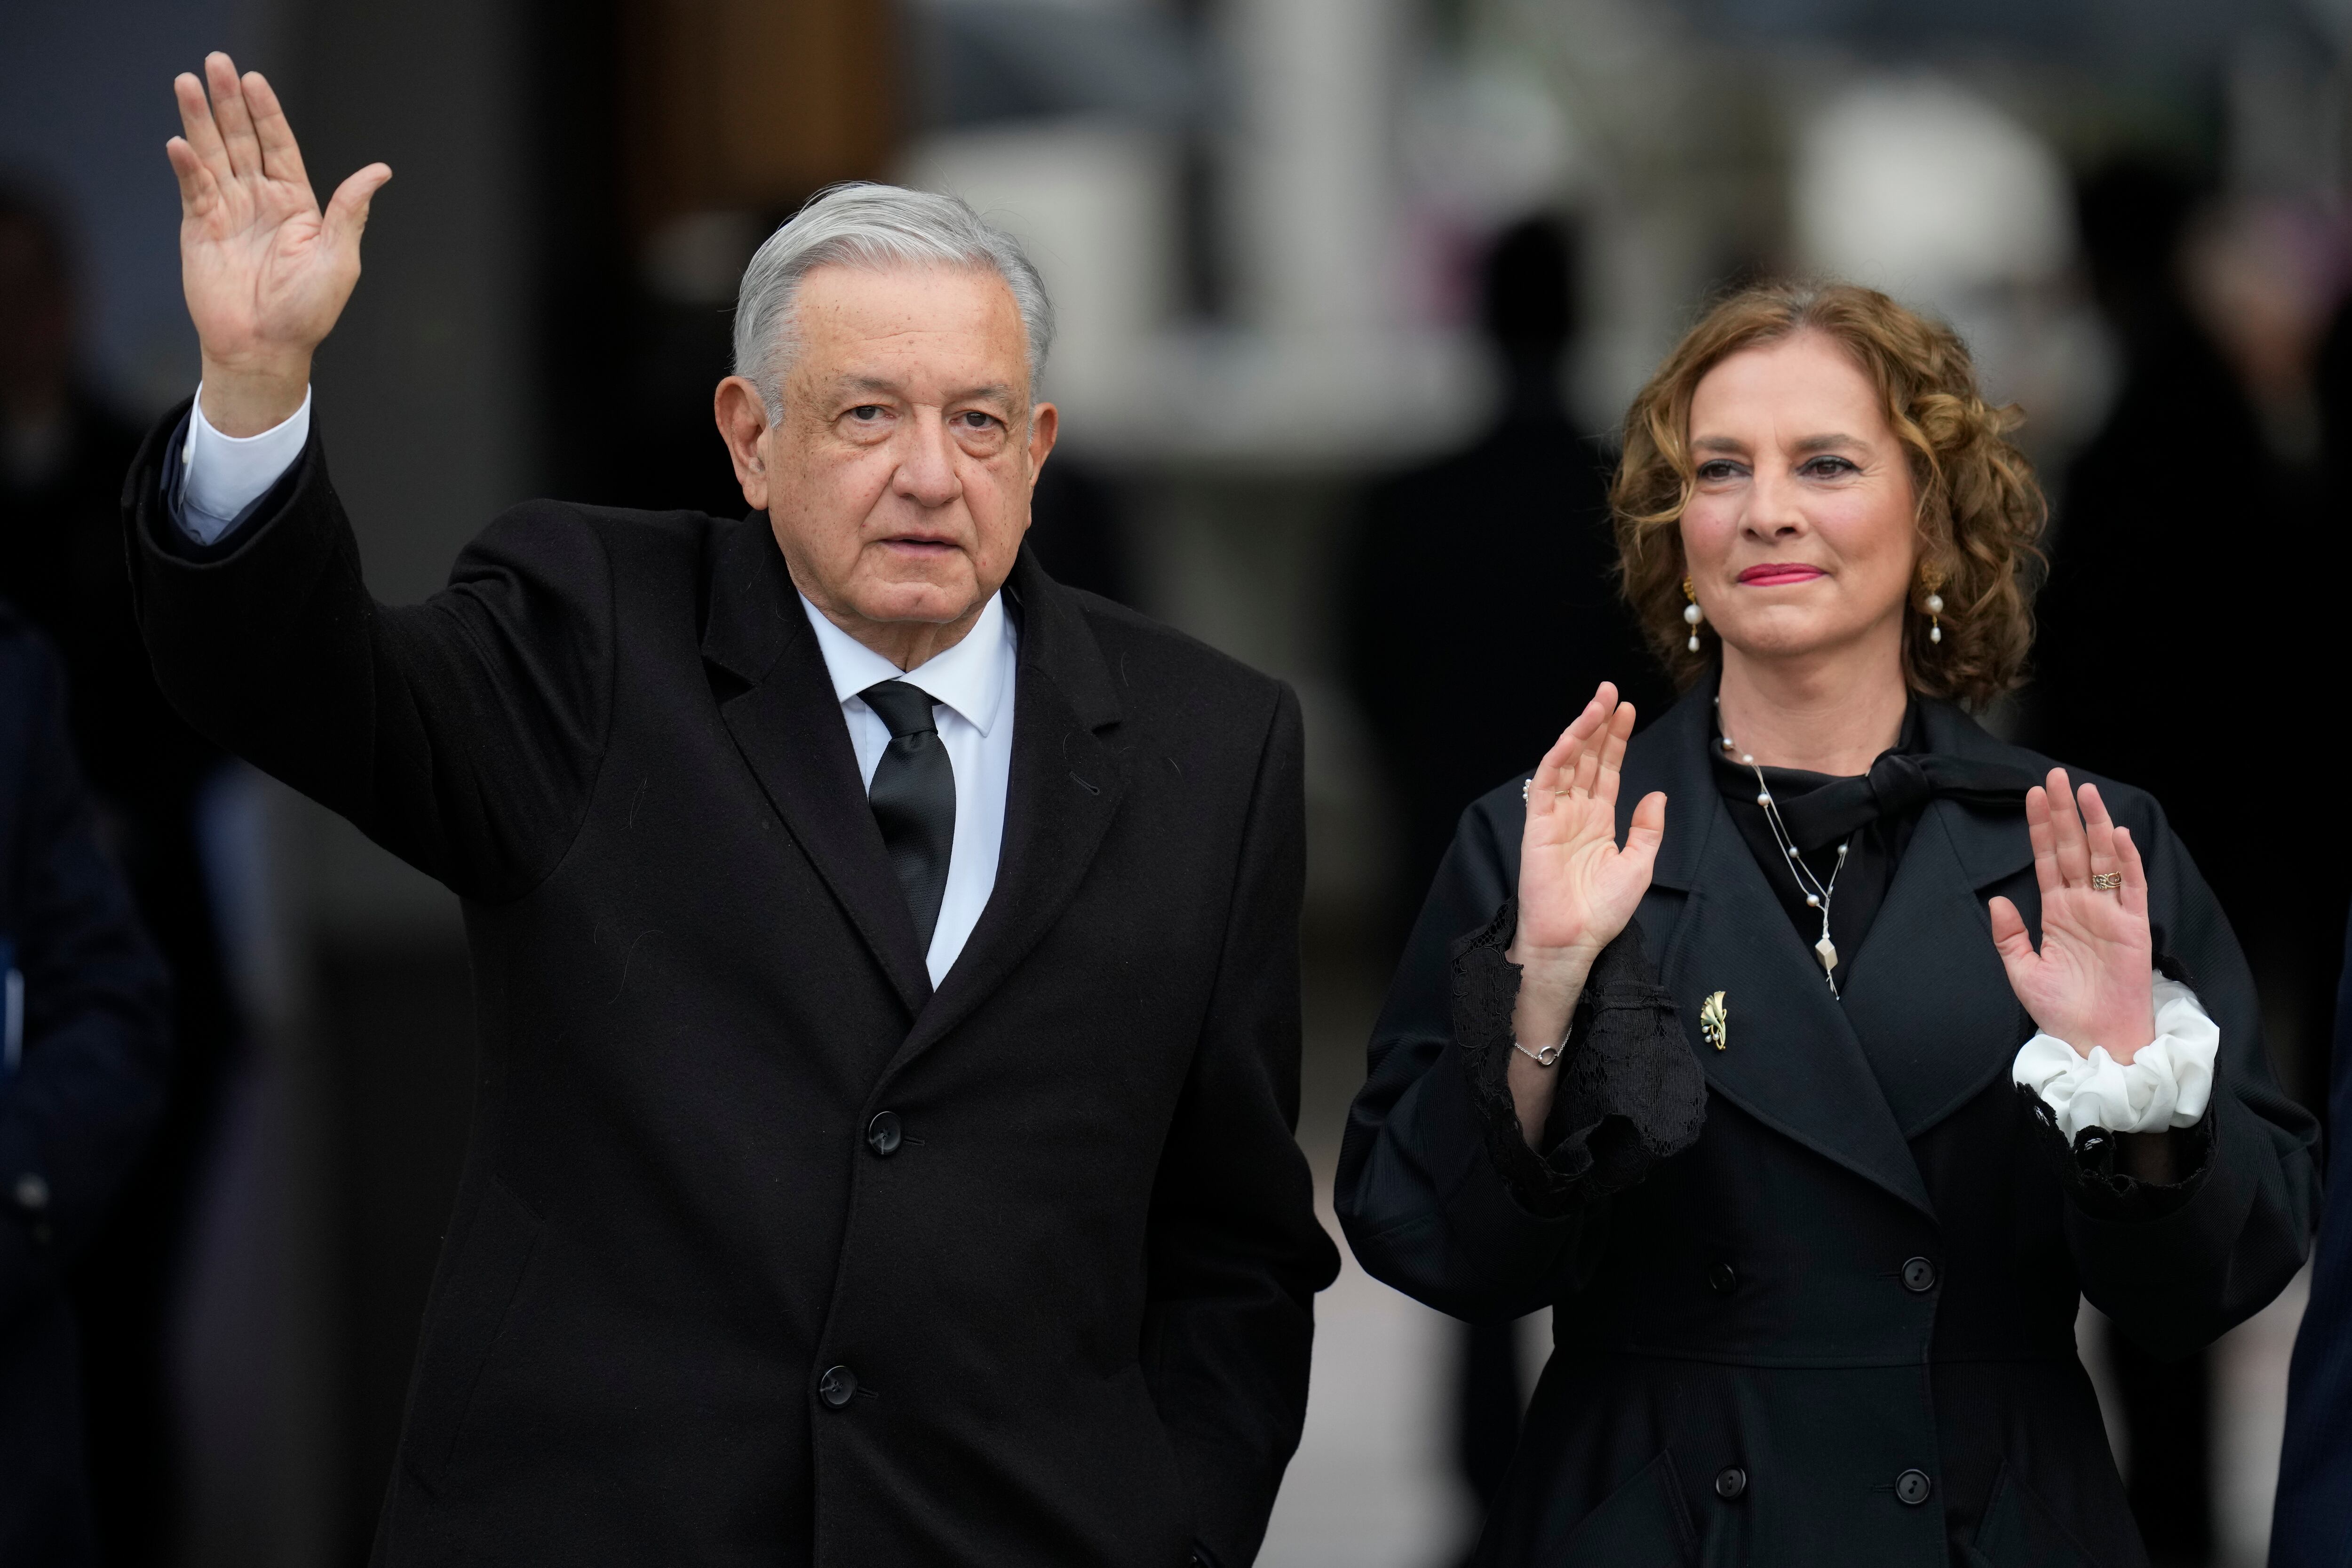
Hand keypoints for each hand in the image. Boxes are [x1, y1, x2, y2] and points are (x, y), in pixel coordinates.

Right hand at [167, 53, 389, 433]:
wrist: (266, 347)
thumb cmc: (307, 311)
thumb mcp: (339, 257)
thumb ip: (351, 209)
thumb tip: (381, 170)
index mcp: (296, 203)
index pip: (280, 146)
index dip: (266, 113)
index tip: (255, 80)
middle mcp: (260, 200)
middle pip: (242, 140)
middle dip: (229, 103)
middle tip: (217, 64)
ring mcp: (228, 211)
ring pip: (213, 155)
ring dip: (199, 120)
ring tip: (187, 84)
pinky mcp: (199, 227)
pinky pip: (193, 189)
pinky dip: (187, 166)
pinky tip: (180, 143)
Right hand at [1511, 682, 1665, 969]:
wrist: (1574, 940)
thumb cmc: (1602, 911)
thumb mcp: (1639, 865)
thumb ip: (1647, 828)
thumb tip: (1655, 793)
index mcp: (1598, 821)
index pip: (1606, 770)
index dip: (1616, 739)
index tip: (1628, 709)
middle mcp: (1576, 812)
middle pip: (1587, 758)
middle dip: (1599, 724)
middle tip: (1611, 691)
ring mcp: (1555, 815)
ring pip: (1568, 762)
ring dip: (1581, 730)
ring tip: (1599, 702)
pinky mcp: (1537, 823)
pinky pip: (1547, 781)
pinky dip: (1559, 755)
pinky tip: (1574, 735)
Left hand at [1989, 770, 2156, 1062]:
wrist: (2092, 1041)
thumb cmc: (2060, 1011)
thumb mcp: (2022, 971)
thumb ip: (2008, 935)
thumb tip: (1996, 899)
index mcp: (2057, 913)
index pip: (2048, 860)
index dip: (2041, 827)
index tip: (2033, 795)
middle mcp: (2084, 906)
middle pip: (2074, 849)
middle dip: (2064, 813)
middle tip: (2057, 777)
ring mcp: (2110, 914)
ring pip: (2103, 859)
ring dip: (2095, 825)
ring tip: (2084, 792)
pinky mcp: (2134, 928)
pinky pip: (2131, 887)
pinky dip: (2126, 860)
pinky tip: (2116, 834)